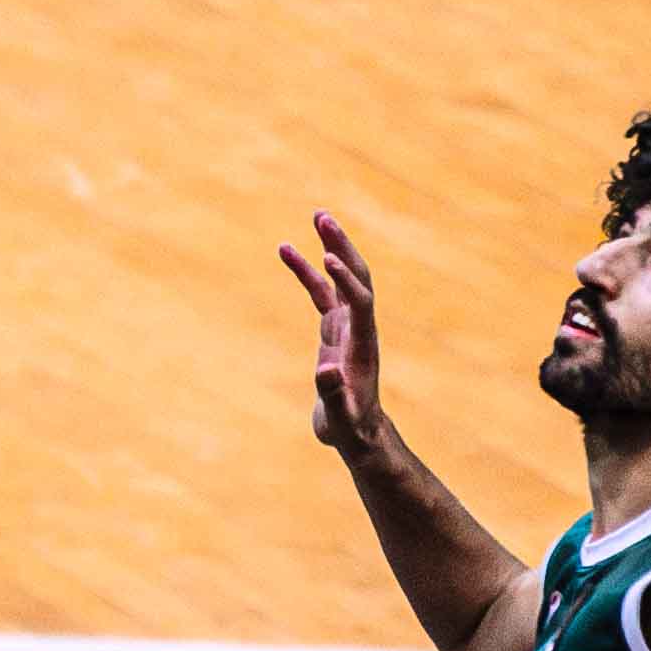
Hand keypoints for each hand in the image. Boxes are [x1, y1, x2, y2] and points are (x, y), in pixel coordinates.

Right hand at [277, 211, 383, 456]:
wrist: (357, 433)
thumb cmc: (350, 427)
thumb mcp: (340, 417)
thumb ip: (334, 394)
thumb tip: (327, 370)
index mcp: (362, 344)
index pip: (360, 302)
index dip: (346, 281)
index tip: (328, 259)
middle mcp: (358, 327)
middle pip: (356, 277)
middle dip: (342, 246)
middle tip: (323, 218)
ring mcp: (347, 325)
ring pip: (339, 278)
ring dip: (329, 246)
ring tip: (316, 217)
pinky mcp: (333, 329)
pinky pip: (320, 291)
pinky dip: (306, 270)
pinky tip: (287, 250)